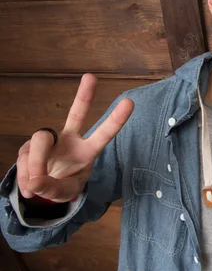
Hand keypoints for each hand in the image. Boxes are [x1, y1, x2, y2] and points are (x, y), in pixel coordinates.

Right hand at [16, 74, 133, 202]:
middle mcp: (70, 140)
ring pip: (40, 141)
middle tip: (91, 77)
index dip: (116, 119)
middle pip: (76, 115)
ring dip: (35, 164)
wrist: (42, 189)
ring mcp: (50, 141)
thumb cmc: (63, 185)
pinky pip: (23, 157)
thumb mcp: (64, 193)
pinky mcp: (29, 146)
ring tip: (36, 184)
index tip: (129, 102)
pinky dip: (24, 175)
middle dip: (84, 96)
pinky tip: (30, 186)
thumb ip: (52, 189)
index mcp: (87, 151)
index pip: (104, 134)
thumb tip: (35, 180)